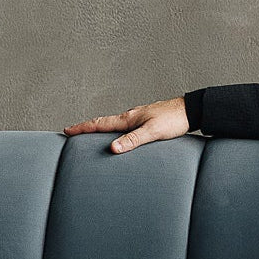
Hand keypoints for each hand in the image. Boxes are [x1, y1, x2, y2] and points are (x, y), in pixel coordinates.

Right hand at [63, 96, 189, 154]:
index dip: (82, 128)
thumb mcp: (152, 132)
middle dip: (87, 128)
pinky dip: (116, 130)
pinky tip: (121, 134)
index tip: (67, 130)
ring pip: (115, 124)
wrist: (191, 110)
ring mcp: (139, 118)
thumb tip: (112, 148)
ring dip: (101, 128)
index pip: (100, 124)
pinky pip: (126, 126)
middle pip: (104, 122)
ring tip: (91, 134)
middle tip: (72, 132)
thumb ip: (133, 140)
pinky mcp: (148, 120)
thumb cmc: (174, 120)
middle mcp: (131, 116)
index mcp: (129, 118)